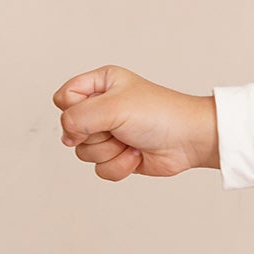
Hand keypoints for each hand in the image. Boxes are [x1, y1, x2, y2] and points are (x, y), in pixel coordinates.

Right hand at [52, 65, 217, 180]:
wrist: (190, 140)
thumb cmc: (160, 114)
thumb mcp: (112, 106)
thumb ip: (77, 117)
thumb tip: (66, 136)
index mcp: (100, 85)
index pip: (64, 99)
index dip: (73, 110)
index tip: (96, 111)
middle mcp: (102, 108)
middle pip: (71, 129)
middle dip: (96, 134)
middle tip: (119, 128)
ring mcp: (110, 134)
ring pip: (84, 152)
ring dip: (110, 151)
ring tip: (131, 141)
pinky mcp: (119, 156)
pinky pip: (100, 169)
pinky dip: (119, 166)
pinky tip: (137, 156)